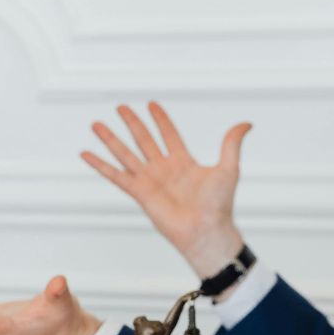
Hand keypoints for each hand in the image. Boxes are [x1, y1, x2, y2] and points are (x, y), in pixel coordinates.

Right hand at [81, 102, 251, 281]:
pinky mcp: (139, 193)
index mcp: (183, 162)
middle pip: (143, 140)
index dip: (161, 120)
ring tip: (96, 124)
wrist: (207, 230)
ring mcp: (150, 181)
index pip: (169, 134)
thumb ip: (231, 143)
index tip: (151, 104)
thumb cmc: (219, 205)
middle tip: (120, 107)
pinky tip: (86, 154)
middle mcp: (164, 169)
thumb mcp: (228, 168)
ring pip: (126, 154)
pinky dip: (100, 165)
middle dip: (132, 123)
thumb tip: (246, 123)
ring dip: (111, 139)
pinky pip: (116, 176)